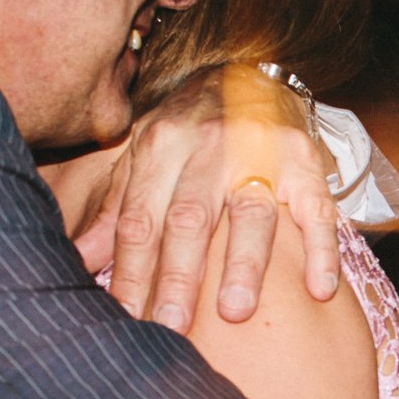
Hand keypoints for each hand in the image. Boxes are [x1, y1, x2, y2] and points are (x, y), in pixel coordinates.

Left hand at [103, 64, 340, 332]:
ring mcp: (262, 154)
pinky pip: (317, 210)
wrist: (251, 71)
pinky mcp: (306, 163)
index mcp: (161, 146)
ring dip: (243, 264)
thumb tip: (78, 259)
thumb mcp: (144, 153)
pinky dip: (321, 250)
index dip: (132, 271)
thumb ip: (116, 206)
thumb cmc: (191, 126)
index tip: (126, 320)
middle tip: (171, 327)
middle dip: (179, 276)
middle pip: (190, 218)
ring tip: (235, 311)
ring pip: (252, 213)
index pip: (141, 219)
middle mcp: (209, 147)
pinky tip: (319, 290)